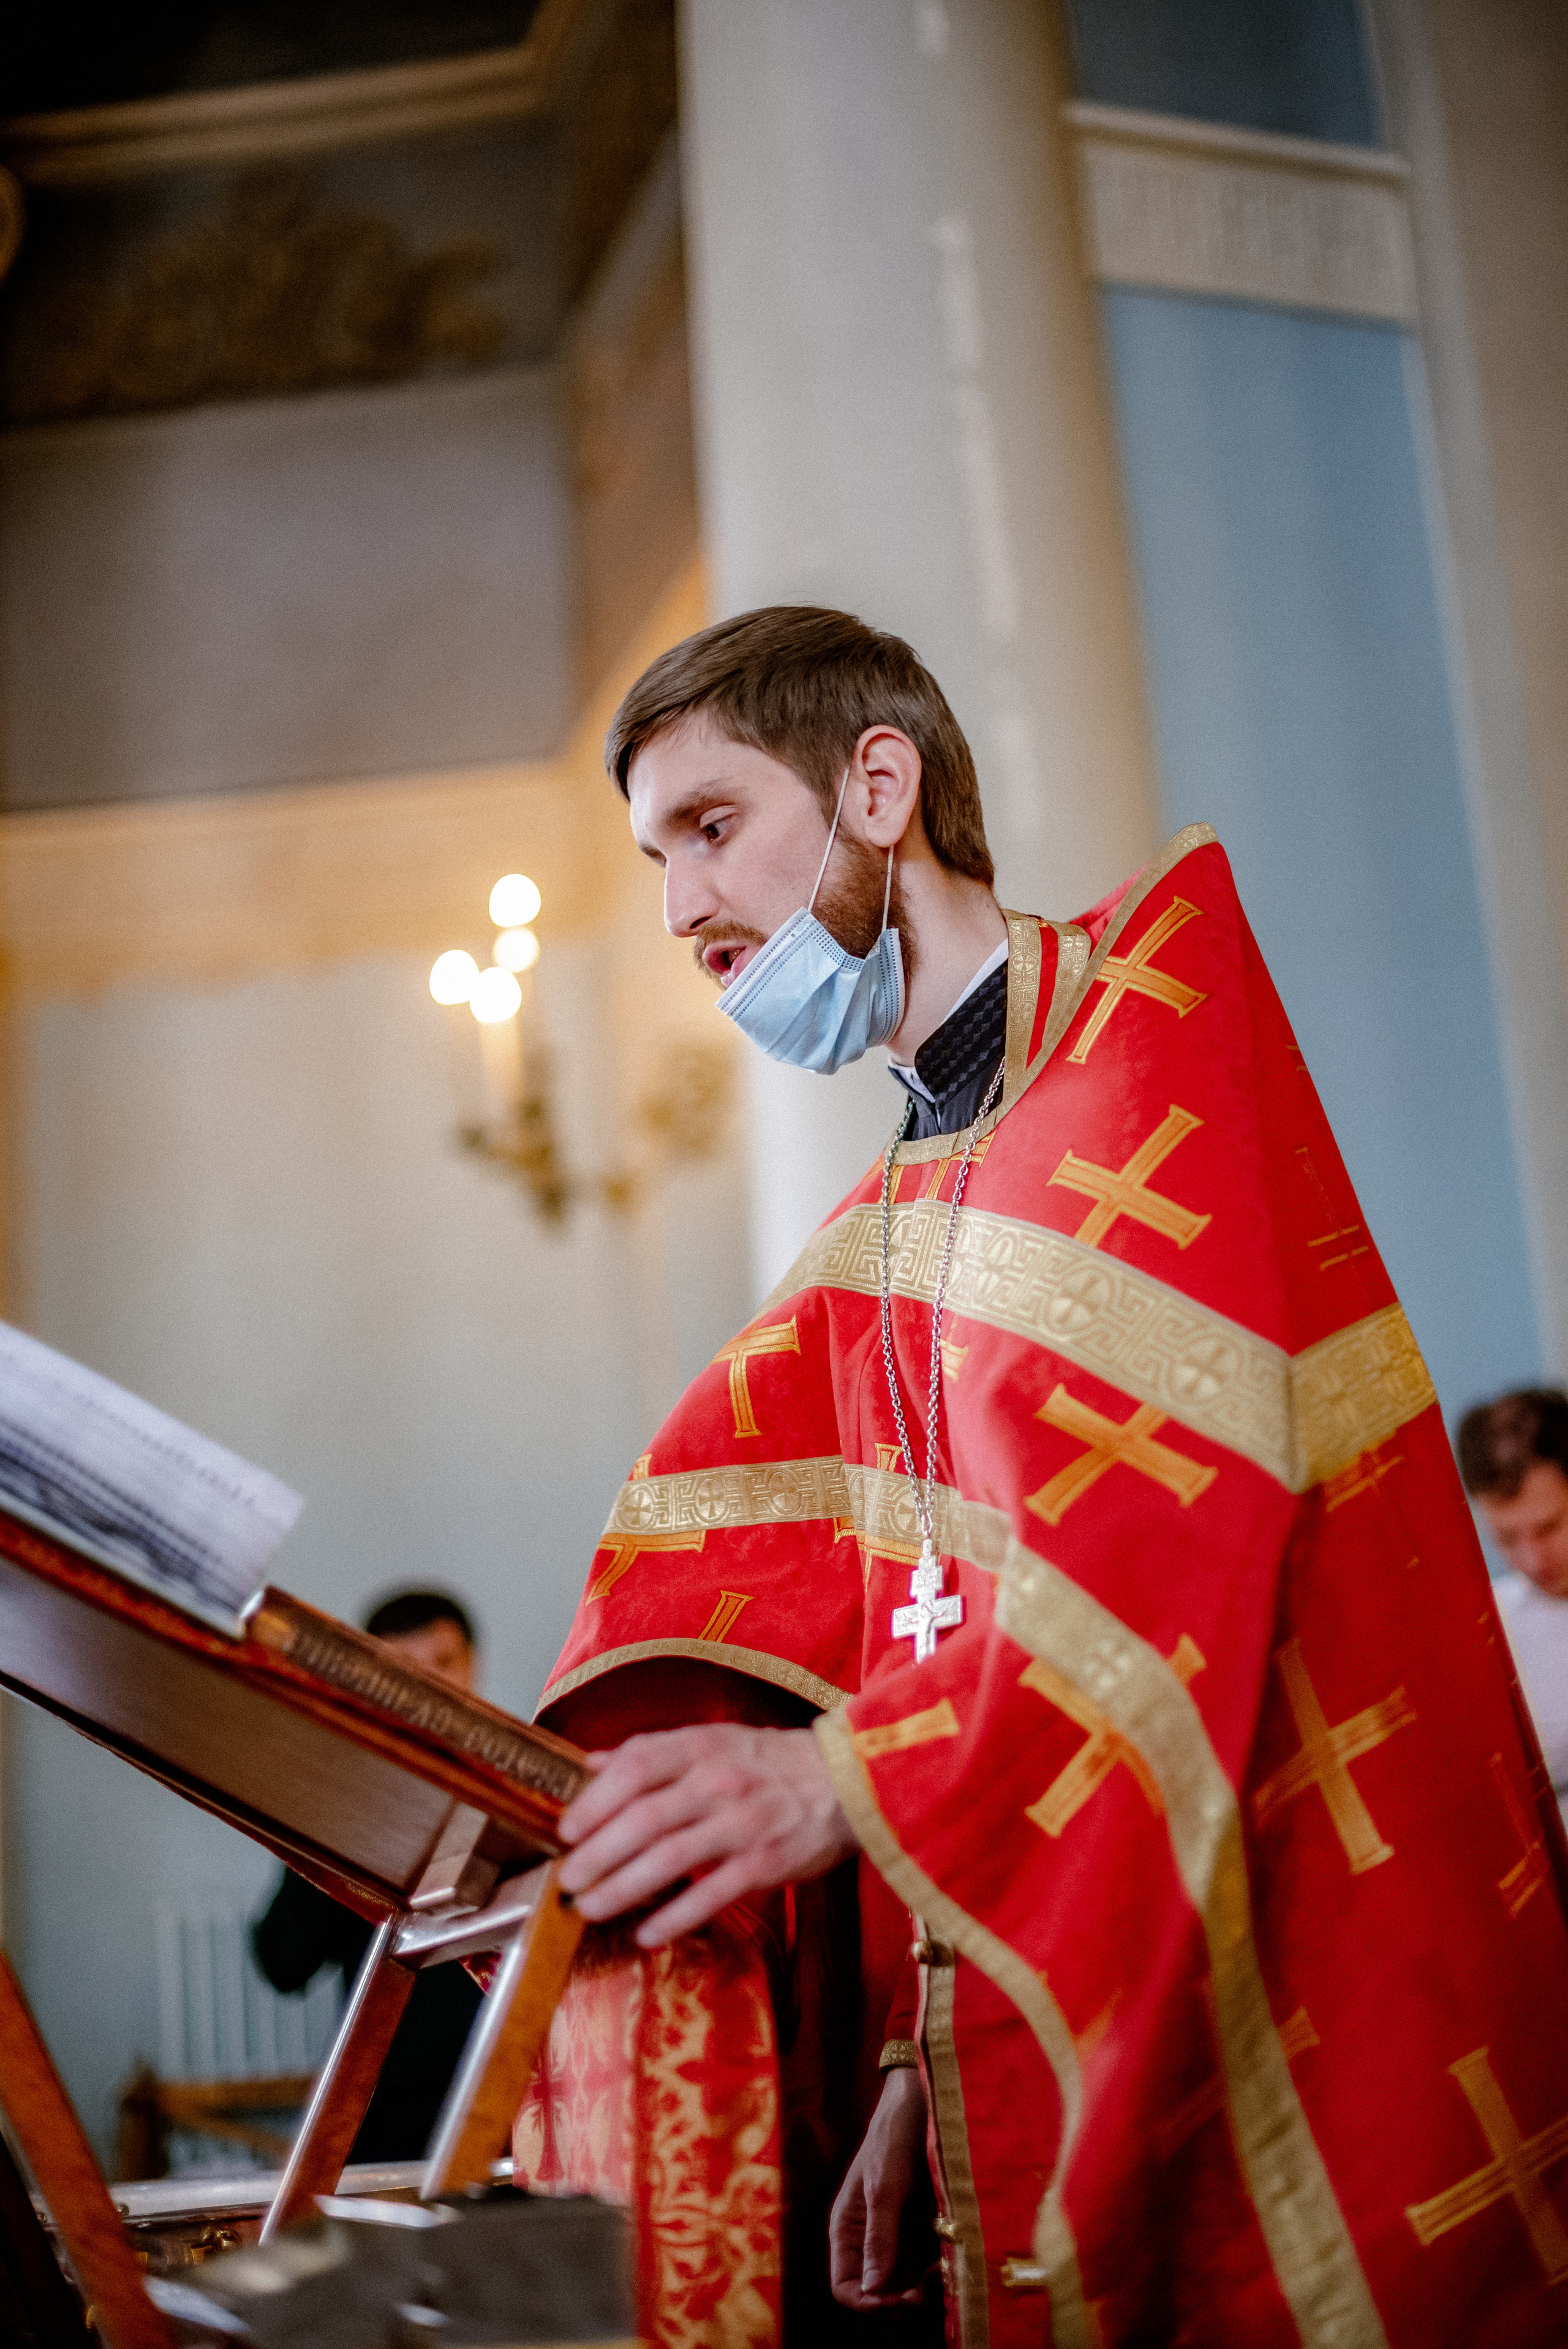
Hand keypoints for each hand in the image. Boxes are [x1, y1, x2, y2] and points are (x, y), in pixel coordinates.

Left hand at [556, 1723, 858, 1944]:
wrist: (848, 1780)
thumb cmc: (769, 1762)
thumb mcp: (712, 1740)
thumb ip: (652, 1752)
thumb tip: (591, 1764)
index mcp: (700, 1746)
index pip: (635, 1767)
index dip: (595, 1799)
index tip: (566, 1829)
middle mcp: (718, 1781)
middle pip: (644, 1818)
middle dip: (598, 1853)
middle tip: (568, 1880)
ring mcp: (743, 1823)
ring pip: (670, 1857)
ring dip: (623, 1887)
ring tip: (590, 1907)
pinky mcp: (766, 1863)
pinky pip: (712, 1894)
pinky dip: (676, 1916)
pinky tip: (646, 1934)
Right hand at [830, 2066, 929, 2308]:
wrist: (926, 2098)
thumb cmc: (896, 2134)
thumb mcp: (885, 2184)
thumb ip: (878, 2236)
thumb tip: (872, 2289)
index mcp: (847, 2227)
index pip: (845, 2286)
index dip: (869, 2302)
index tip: (900, 2297)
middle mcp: (868, 2237)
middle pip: (874, 2293)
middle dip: (898, 2299)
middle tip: (926, 2289)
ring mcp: (895, 2233)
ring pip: (901, 2284)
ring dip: (920, 2287)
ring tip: (940, 2270)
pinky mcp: (919, 2227)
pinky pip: (922, 2265)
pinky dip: (935, 2270)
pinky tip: (947, 2257)